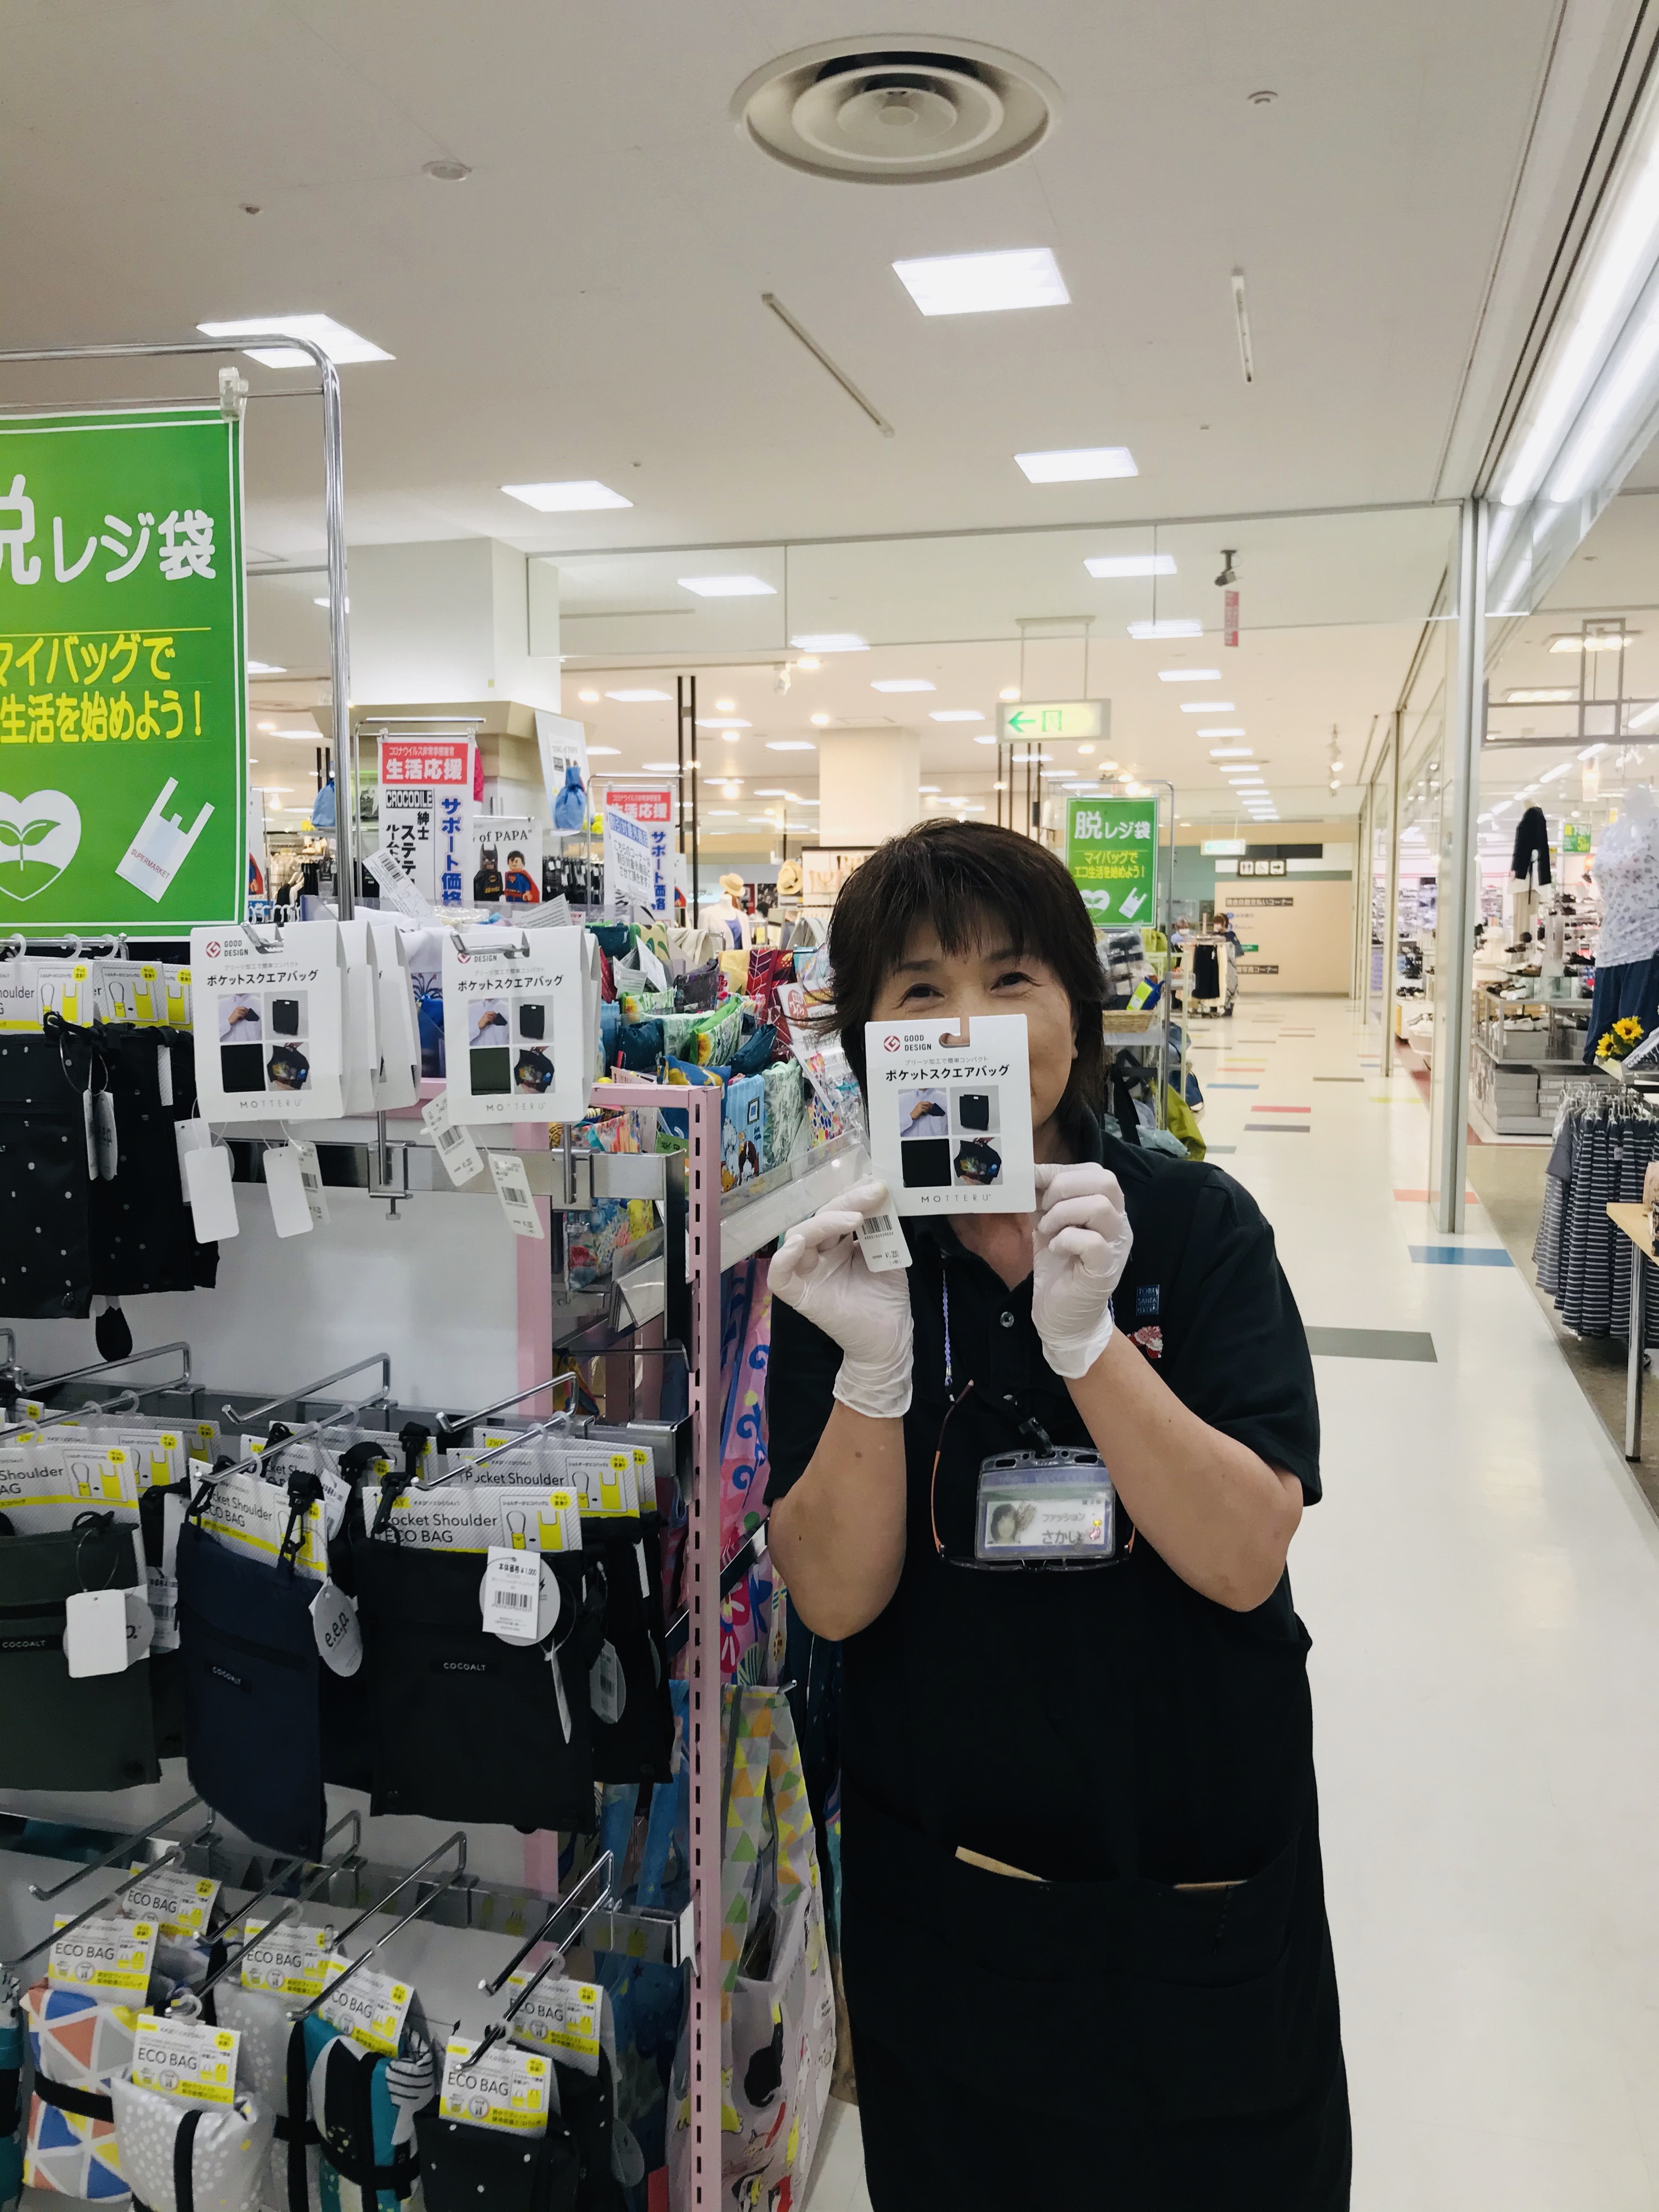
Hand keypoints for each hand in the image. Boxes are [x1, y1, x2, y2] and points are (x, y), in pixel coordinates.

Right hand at [770, 1178, 912, 1418]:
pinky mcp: (800, 1296)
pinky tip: (800, 1244)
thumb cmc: (887, 1299)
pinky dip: (783, 1258)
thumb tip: (881, 1196)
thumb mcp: (888, 1256)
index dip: (853, 1197)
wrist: (890, 1339)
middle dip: (844, 1203)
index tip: (878, 1188)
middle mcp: (820, 1255)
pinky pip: (779, 1276)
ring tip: (854, 1219)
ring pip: (798, 1237)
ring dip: (823, 1223)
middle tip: (871, 1195)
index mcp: (839, 1245)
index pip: (837, 1212)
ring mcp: (808, 1274)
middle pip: (819, 1219)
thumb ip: (882, 1229)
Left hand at [1031, 1163, 1132, 1378]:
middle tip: (1043, 1206)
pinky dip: (1066, 1239)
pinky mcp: (1105, 1269)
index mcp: (1108, 1208)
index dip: (1061, 1172)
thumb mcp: (1048, 1225)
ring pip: (1099, 1207)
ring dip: (1063, 1213)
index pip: (1096, 1172)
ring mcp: (1116, 1246)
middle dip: (1065, 1186)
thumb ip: (1043, 1200)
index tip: (1033, 1181)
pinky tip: (1055, 1249)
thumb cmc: (1059, 1268)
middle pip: (1105, 1181)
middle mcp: (1119, 1223)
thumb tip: (1027, 1173)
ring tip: (1047, 1230)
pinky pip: (1092, 1241)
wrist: (1063, 1317)